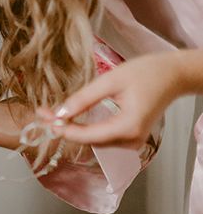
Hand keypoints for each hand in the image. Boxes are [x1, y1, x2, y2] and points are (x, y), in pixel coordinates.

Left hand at [44, 52, 183, 149]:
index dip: (63, 128)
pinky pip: (103, 136)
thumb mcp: (110, 81)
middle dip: (64, 127)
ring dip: (73, 128)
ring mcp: (133, 141)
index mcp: (128, 127)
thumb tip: (62, 112)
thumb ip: (85, 98)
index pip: (88, 136)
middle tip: (41, 112)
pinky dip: (85, 128)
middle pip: (89, 140)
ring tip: (51, 113)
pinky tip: (70, 117)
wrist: (172, 74)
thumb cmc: (145, 72)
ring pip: (94, 140)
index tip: (43, 117)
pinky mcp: (131, 135)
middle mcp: (131, 140)